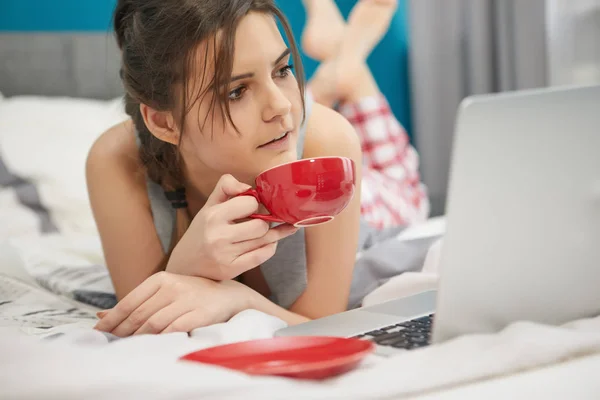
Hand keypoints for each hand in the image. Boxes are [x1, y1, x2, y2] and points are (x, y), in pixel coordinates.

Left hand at [94, 272, 253, 336]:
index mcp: (161, 279)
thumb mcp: (163, 293)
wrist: (229, 296)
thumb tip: (100, 315)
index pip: (130, 301)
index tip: (98, 331)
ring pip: (154, 324)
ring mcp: (188, 299)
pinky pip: (174, 330)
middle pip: (139, 314)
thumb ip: (135, 303)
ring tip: (129, 347)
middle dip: (121, 331)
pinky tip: (153, 345)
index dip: (112, 318)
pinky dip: (160, 339)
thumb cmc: (191, 296)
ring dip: (138, 338)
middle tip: (110, 342)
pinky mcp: (200, 313)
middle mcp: (173, 286)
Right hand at [167, 174, 297, 279]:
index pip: (250, 203)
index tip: (252, 208)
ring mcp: (226, 255)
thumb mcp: (208, 206)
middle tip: (260, 222)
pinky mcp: (232, 269)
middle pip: (261, 225)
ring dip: (272, 234)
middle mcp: (218, 236)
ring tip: (271, 231)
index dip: (254, 204)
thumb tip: (248, 187)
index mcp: (213, 216)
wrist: (185, 265)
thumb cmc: (201, 232)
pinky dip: (270, 247)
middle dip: (264, 222)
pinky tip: (269, 243)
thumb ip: (226, 187)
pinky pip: (263, 255)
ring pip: (264, 240)